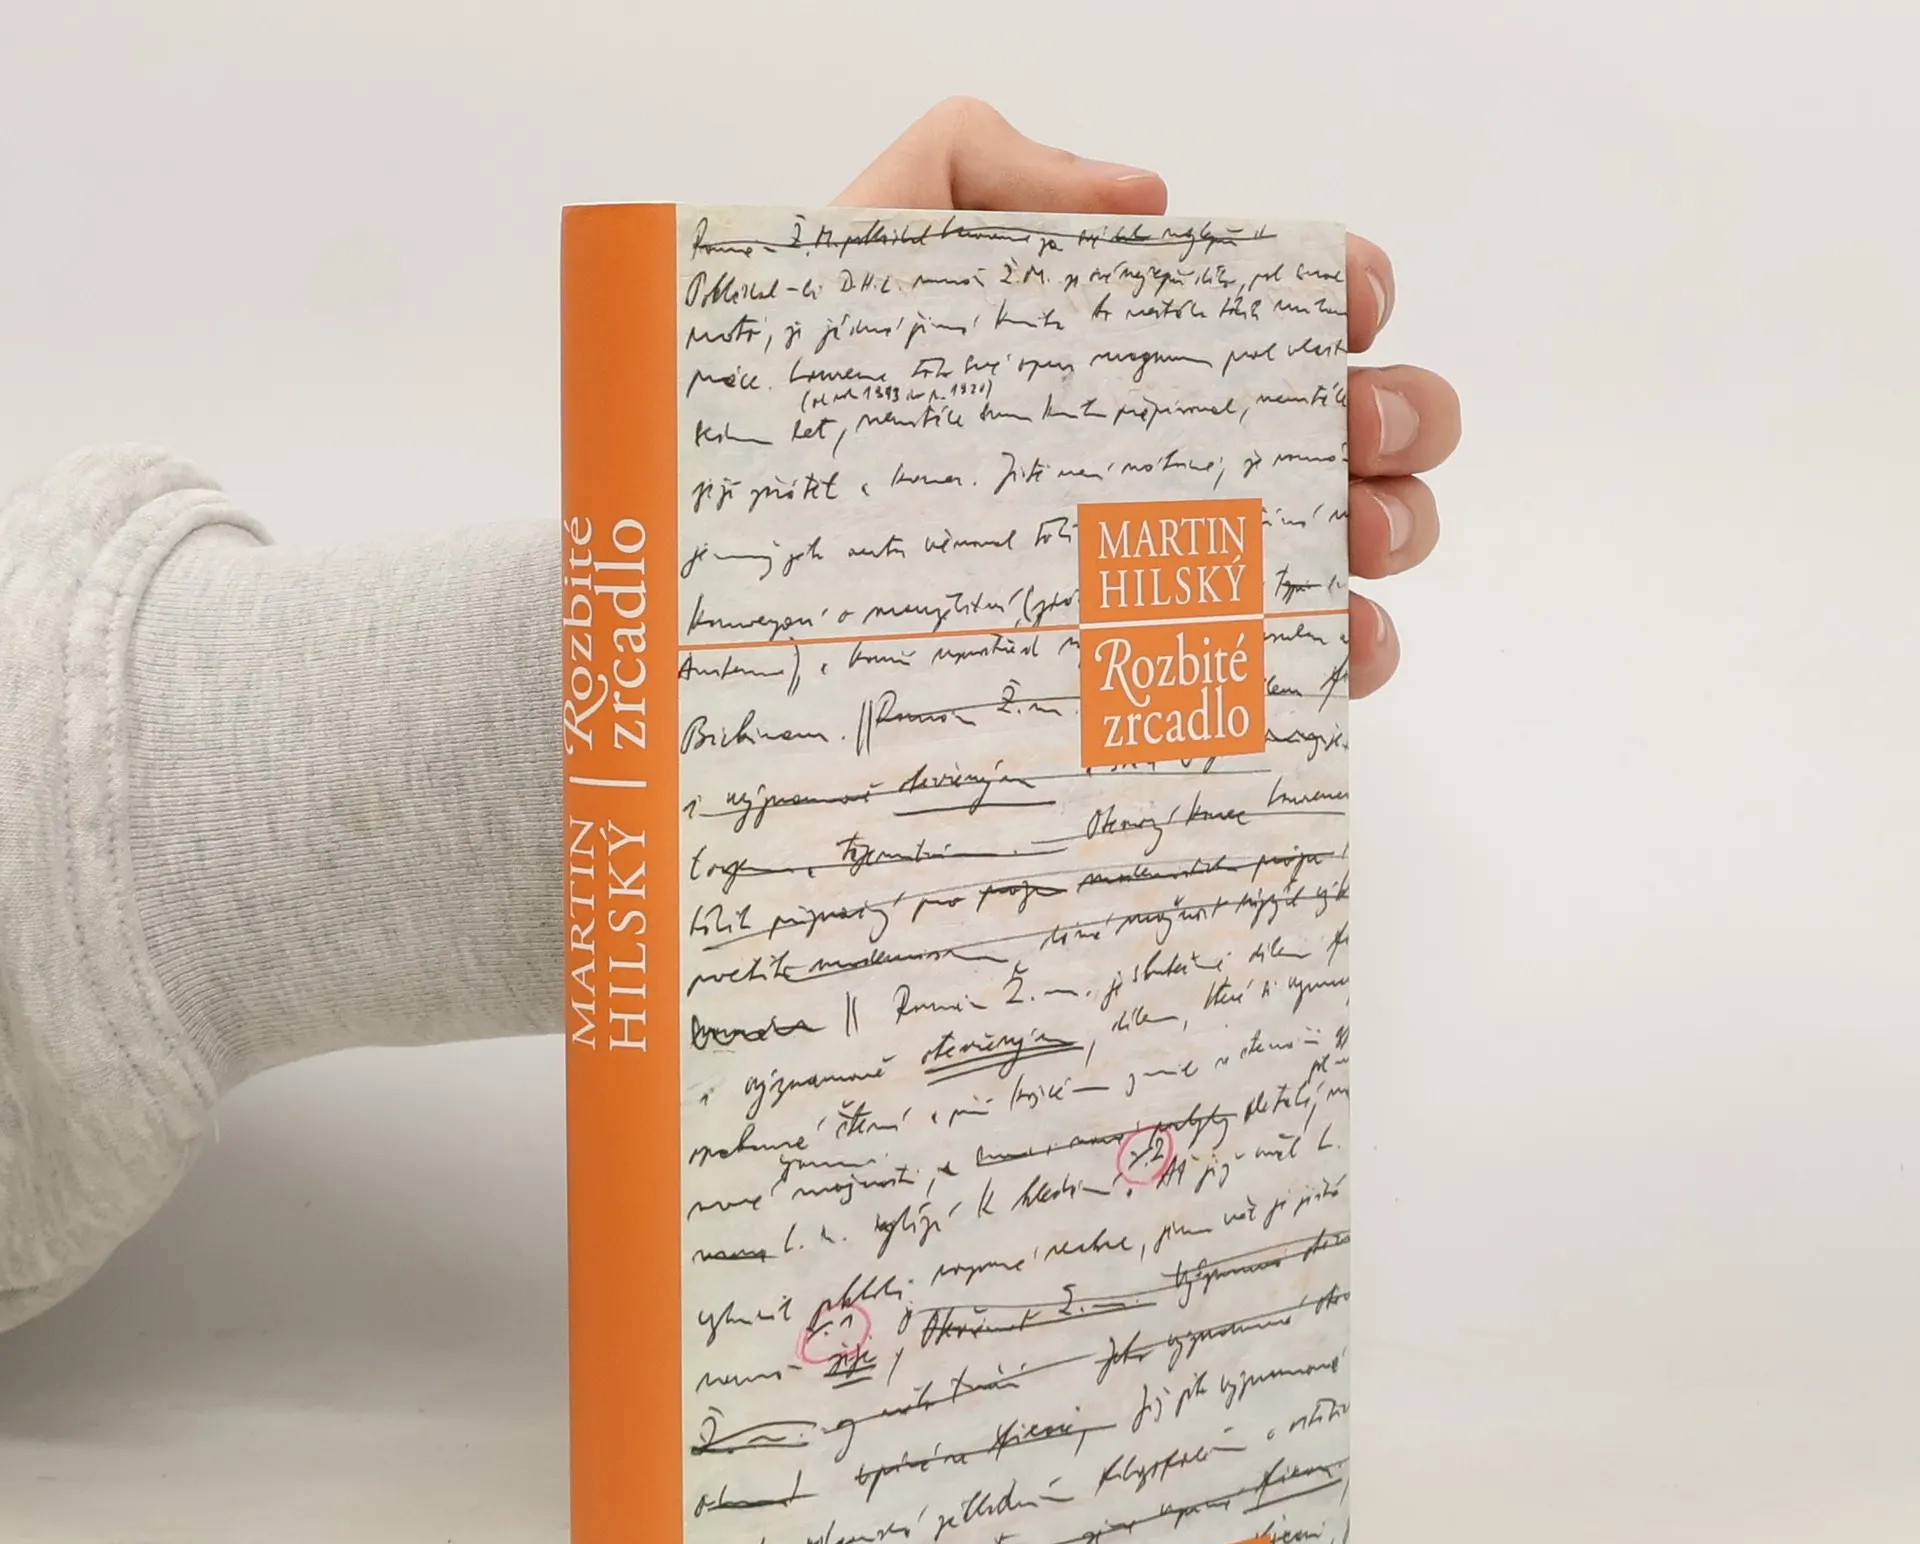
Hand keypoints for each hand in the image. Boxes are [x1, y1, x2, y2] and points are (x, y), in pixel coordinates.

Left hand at [837, 98, 1458, 697]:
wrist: (738, 575)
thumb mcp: (869, 253)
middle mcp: (1179, 463)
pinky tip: (1327, 652)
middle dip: (1399, 417)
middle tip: (1346, 434)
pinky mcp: (1162, 677)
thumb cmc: (799, 421)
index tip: (1344, 314)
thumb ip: (982, 169)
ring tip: (1348, 543)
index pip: (1286, 311)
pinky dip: (1341, 660)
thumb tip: (1145, 202)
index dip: (1348, 295)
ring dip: (1390, 533)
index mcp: (1135, 359)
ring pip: (1352, 547)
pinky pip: (1289, 674)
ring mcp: (1182, 573)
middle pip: (1360, 426)